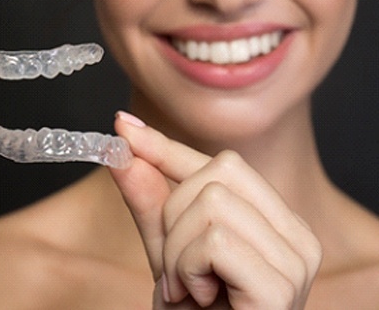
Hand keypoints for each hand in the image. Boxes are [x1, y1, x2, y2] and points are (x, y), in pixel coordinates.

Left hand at [111, 113, 321, 308]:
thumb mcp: (166, 246)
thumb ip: (148, 196)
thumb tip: (122, 142)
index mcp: (274, 219)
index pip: (220, 163)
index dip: (167, 146)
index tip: (123, 126)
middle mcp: (296, 232)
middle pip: (216, 173)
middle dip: (174, 216)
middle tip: (179, 267)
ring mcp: (296, 259)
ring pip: (211, 203)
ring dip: (177, 252)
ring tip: (188, 289)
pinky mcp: (281, 285)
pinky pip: (213, 240)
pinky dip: (186, 270)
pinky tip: (198, 299)